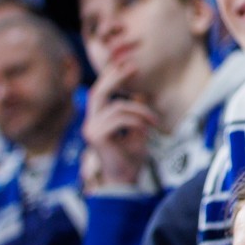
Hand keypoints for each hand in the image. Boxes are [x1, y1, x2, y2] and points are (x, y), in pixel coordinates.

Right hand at [81, 63, 160, 188]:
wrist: (125, 180)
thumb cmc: (131, 158)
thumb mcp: (137, 130)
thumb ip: (135, 114)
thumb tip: (142, 95)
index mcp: (98, 121)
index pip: (100, 93)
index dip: (112, 76)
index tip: (127, 63)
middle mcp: (91, 124)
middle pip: (99, 93)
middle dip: (115, 76)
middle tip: (132, 65)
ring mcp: (91, 130)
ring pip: (117, 107)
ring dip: (140, 112)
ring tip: (154, 121)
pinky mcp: (97, 136)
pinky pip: (120, 119)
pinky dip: (137, 121)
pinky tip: (146, 129)